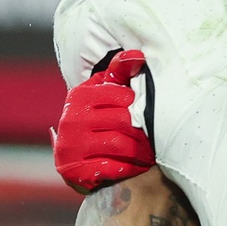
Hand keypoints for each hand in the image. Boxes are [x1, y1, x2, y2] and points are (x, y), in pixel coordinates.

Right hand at [52, 50, 153, 193]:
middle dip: (143, 132)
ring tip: (149, 154)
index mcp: (80, 96)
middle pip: (123, 122)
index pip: (123, 97)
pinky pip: (111, 167)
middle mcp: (71, 119)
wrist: (75, 159)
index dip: (139, 107)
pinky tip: (136, 167)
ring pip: (120, 145)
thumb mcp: (106, 93)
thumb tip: (137, 55)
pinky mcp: (74, 170)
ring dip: (140, 151)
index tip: (147, 115)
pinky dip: (128, 167)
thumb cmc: (99, 120)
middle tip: (155, 140)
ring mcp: (71, 145)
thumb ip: (120, 73)